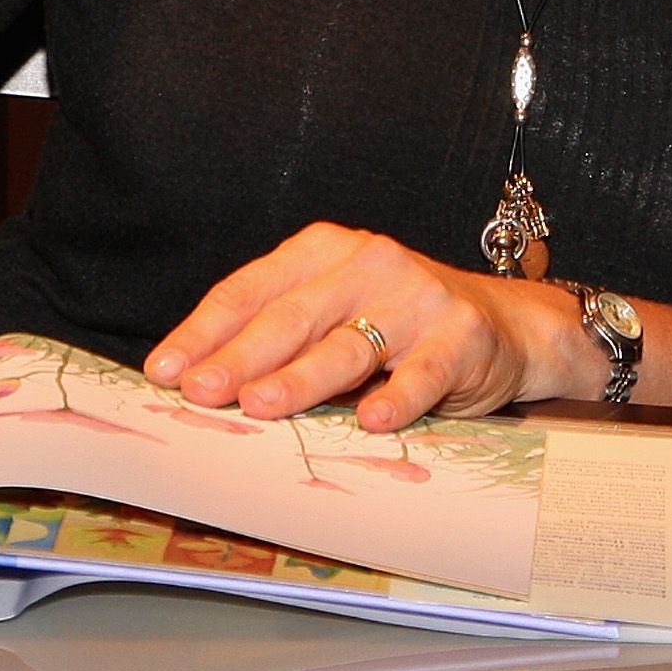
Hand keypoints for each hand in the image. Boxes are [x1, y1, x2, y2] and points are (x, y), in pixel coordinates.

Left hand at [146, 222, 588, 431]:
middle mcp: (370, 264)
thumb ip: (279, 336)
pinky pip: (423, 371)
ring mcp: (419, 297)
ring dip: (302, 377)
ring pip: (349, 344)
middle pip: (294, 315)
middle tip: (201, 391)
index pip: (252, 288)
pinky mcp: (462, 335)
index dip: (206, 330)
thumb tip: (195, 382)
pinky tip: (374, 419)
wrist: (505, 326)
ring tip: (262, 404)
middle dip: (241, 357)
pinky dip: (398, 396)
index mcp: (326, 252)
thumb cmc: (400, 324)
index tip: (166, 370)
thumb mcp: (335, 313)